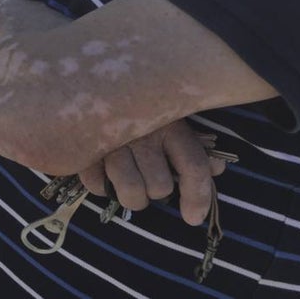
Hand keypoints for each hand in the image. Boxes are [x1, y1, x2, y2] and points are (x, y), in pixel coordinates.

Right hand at [78, 120, 228, 225]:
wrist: (87, 82)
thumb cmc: (136, 106)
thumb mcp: (168, 118)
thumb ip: (193, 145)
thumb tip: (216, 169)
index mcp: (169, 123)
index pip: (193, 166)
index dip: (198, 197)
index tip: (192, 218)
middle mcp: (141, 132)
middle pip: (160, 187)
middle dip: (156, 191)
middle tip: (148, 177)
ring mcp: (110, 141)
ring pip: (131, 193)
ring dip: (132, 197)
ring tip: (129, 183)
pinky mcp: (83, 148)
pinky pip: (98, 186)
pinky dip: (102, 187)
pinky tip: (104, 173)